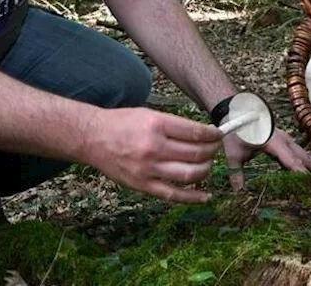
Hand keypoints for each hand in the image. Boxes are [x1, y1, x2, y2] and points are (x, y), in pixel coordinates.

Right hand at [83, 107, 223, 203]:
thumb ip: (173, 125)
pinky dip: (193, 197)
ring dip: (205, 170)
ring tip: (208, 165)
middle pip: (196, 153)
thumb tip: (201, 134)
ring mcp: (148, 168)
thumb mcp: (148, 114)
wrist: (92, 138)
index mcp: (156, 124)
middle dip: (212, 151)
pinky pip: (173, 194)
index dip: (212, 135)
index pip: (195, 132)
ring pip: (189, 175)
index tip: (218, 135)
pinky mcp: (142, 185)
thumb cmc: (121, 123)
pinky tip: (205, 196)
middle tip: (215, 148)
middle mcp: (153, 147)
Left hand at [222, 128, 310, 190]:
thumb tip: (238, 193)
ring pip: (303, 154)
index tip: (309, 183)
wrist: (237, 114)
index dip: (300, 170)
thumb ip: (236, 174)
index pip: (289, 158)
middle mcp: (283, 140)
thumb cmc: (235, 132)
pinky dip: (306, 162)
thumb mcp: (233, 153)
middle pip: (301, 156)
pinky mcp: (285, 142)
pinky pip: (298, 152)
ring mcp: (286, 140)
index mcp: (272, 140)